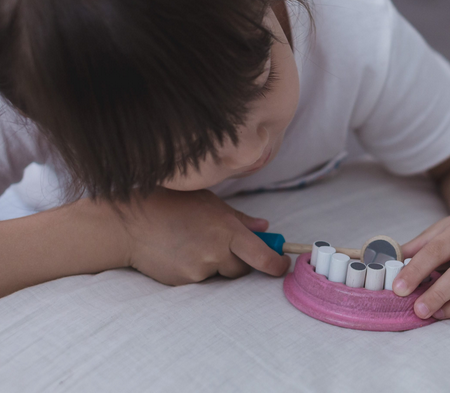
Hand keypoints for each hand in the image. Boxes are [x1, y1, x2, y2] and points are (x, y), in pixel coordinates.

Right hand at [117, 188, 289, 285]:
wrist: (132, 223)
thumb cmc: (173, 205)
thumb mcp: (210, 204)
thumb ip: (239, 219)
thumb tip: (264, 227)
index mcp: (227, 230)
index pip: (262, 256)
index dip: (276, 264)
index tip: (282, 265)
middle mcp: (216, 251)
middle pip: (243, 269)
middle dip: (240, 260)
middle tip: (222, 245)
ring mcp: (199, 269)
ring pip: (220, 275)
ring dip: (216, 264)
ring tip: (194, 243)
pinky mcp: (184, 282)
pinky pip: (201, 280)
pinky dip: (197, 269)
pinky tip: (181, 253)